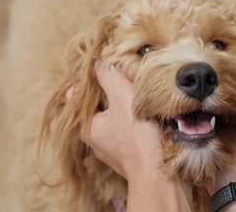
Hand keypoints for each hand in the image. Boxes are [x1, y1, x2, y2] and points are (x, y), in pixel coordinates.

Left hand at [77, 61, 193, 210]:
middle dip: (108, 91)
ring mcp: (114, 149)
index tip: (101, 70)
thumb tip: (97, 62)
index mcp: (87, 126)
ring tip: (137, 92)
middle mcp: (96, 140)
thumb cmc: (138, 135)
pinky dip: (133, 119)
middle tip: (121, 77)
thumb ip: (107, 76)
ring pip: (114, 119)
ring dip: (123, 105)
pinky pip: (127, 130)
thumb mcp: (121, 96)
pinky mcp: (130, 154)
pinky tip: (146, 112)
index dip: (86, 80)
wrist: (160, 173)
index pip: (76, 97)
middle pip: (97, 107)